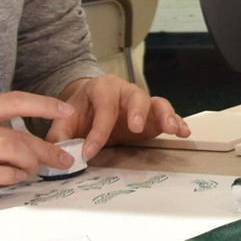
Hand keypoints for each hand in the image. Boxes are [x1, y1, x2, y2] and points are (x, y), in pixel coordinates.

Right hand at [0, 91, 74, 206]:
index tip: (66, 110)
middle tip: (63, 158)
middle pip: (16, 134)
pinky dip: (11, 177)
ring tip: (37, 170)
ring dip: (31, 163)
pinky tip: (17, 178)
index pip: (12, 101)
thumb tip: (17, 135)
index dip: (44, 104)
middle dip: (46, 147)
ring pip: (8, 152)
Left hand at [49, 74, 187, 156]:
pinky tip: (183, 132)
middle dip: (137, 112)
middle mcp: (125, 91)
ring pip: (157, 103)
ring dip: (165, 115)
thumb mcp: (65, 121)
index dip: (97, 131)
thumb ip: (59, 135)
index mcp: (102, 88)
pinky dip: (177, 122)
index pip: (103, 108)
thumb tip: (58, 153)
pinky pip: (167, 115)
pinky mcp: (152, 115)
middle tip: (135, 128)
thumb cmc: (81, 112)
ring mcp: (142, 103)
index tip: (90, 152)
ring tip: (171, 129)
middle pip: (136, 96)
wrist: (91, 106)